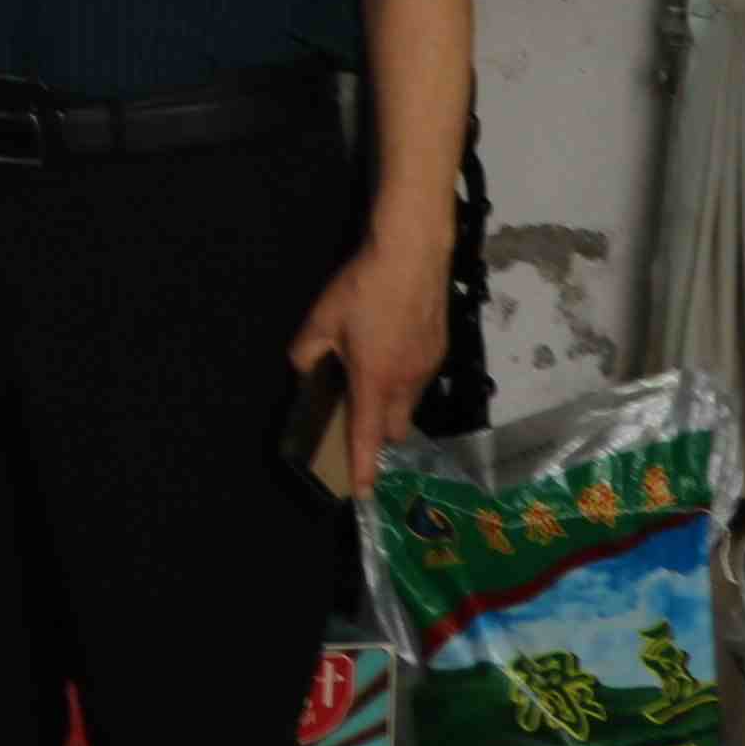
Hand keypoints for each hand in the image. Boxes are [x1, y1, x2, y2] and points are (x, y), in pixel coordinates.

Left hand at [287, 233, 452, 491]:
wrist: (413, 253)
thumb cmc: (365, 287)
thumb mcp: (321, 318)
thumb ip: (306, 351)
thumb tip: (303, 368)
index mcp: (374, 381)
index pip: (367, 437)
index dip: (364, 467)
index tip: (363, 491)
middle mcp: (406, 382)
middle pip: (395, 428)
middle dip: (378, 431)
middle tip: (358, 414)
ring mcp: (428, 367)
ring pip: (410, 403)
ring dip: (393, 402)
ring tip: (373, 371)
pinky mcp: (441, 350)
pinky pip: (421, 379)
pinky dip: (406, 378)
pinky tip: (393, 347)